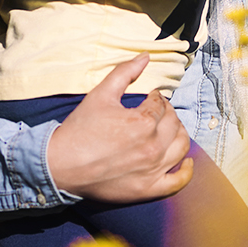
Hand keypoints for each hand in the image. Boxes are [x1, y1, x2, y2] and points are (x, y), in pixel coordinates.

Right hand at [47, 53, 193, 202]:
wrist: (61, 165)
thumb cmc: (79, 130)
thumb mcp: (100, 94)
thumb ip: (124, 73)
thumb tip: (145, 57)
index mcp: (143, 122)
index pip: (160, 105)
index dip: (155, 98)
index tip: (149, 98)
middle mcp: (152, 147)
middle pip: (173, 124)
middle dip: (167, 113)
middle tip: (158, 112)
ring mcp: (152, 170)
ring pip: (181, 147)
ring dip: (179, 134)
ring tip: (169, 129)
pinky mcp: (148, 189)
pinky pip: (177, 181)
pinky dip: (186, 171)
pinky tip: (186, 161)